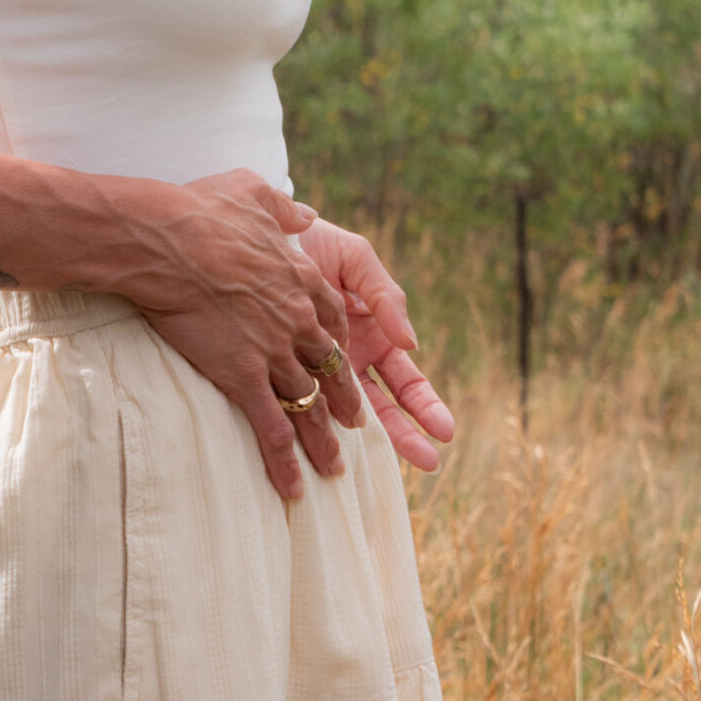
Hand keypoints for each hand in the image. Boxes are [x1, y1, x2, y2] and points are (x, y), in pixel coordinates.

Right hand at [125, 168, 367, 501]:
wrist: (166, 240)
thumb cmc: (199, 211)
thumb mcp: (252, 192)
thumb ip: (283, 208)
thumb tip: (302, 211)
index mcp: (302, 280)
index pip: (332, 322)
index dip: (338, 348)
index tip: (342, 365)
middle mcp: (298, 320)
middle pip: (332, 371)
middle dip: (346, 404)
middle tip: (357, 430)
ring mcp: (275, 352)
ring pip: (310, 408)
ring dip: (323, 443)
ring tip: (334, 471)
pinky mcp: (244, 376)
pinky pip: (273, 429)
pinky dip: (285, 462)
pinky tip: (294, 489)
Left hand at [295, 218, 454, 470]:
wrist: (256, 234)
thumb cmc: (311, 243)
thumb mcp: (354, 259)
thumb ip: (385, 296)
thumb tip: (411, 342)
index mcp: (373, 334)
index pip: (407, 379)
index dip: (425, 405)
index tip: (444, 430)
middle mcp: (349, 359)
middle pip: (385, 406)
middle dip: (409, 434)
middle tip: (431, 463)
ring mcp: (317, 368)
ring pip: (350, 413)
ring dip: (374, 440)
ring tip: (391, 466)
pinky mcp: (284, 368)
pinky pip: (303, 402)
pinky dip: (320, 426)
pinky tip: (337, 451)